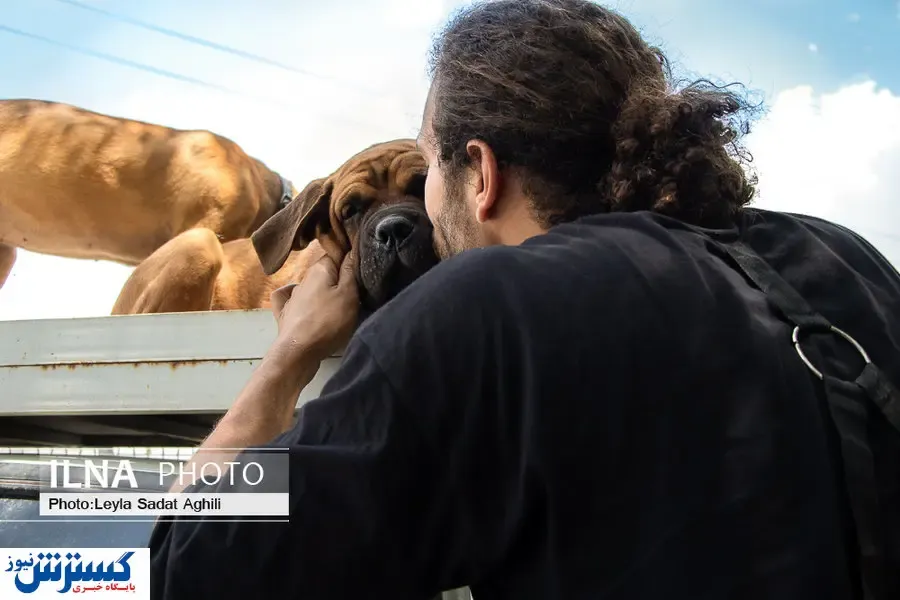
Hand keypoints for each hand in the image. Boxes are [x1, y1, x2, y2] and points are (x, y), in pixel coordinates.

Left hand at [269, 247, 359, 362]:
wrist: (299, 352)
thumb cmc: (328, 322)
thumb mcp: (348, 295)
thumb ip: (350, 271)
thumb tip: (351, 250)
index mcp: (319, 270)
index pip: (336, 254)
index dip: (349, 258)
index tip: (360, 268)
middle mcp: (303, 279)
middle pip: (324, 272)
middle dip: (337, 277)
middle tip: (355, 290)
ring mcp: (292, 297)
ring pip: (310, 286)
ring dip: (322, 291)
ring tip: (336, 304)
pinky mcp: (285, 313)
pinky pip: (290, 299)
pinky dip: (295, 298)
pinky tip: (300, 301)